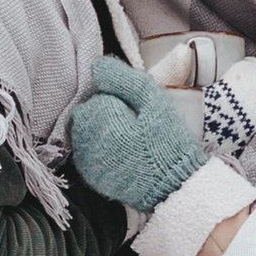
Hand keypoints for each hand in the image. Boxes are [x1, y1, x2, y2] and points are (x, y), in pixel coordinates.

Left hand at [69, 55, 205, 212]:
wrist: (174, 189)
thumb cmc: (169, 144)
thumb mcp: (155, 103)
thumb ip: (125, 80)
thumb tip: (97, 66)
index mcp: (103, 121)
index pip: (97, 94)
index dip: (118, 97)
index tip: (137, 109)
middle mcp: (88, 142)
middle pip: (85, 110)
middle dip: (105, 111)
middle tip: (133, 122)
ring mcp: (87, 161)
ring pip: (82, 130)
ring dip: (99, 128)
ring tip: (127, 137)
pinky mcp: (90, 176)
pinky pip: (85, 151)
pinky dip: (97, 147)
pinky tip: (120, 151)